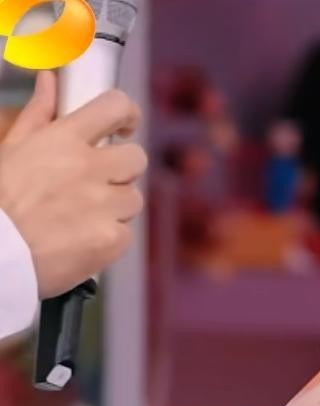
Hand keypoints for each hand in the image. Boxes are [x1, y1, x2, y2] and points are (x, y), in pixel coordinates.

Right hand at [0, 71, 147, 297]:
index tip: (123, 127)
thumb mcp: (11, 151)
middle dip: (121, 170)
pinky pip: (127, 233)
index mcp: (63, 141)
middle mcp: (89, 168)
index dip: (127, 115)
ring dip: (113, 207)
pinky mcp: (113, 239)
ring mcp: (104, 205)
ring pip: (133, 198)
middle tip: (94, 184)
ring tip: (76, 217)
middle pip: (136, 158)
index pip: (115, 107)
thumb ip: (38, 115)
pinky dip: (108, 237)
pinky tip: (79, 239)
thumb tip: (50, 80)